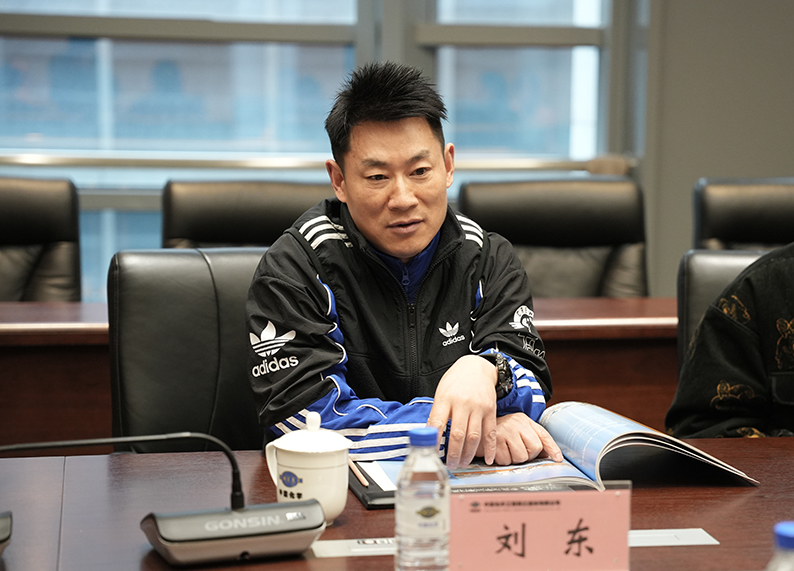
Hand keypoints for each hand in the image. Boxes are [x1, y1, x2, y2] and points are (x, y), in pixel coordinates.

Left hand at [426, 355, 497, 469]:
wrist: (476, 367)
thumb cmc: (455, 382)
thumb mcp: (441, 393)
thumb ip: (437, 413)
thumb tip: (429, 435)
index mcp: (445, 398)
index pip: (437, 423)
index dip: (434, 441)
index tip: (432, 454)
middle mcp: (462, 403)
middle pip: (457, 434)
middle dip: (453, 454)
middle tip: (450, 465)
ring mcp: (478, 407)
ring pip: (474, 436)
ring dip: (468, 454)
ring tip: (463, 463)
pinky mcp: (491, 410)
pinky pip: (490, 433)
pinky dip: (490, 448)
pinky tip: (488, 459)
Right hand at [477, 413, 562, 464]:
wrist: (475, 427)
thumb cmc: (499, 431)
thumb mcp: (517, 429)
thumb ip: (533, 439)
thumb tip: (548, 455)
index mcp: (524, 420)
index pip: (543, 435)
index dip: (552, 448)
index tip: (558, 459)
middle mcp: (516, 423)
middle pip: (534, 449)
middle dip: (527, 455)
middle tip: (516, 450)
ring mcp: (504, 431)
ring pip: (521, 457)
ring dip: (513, 459)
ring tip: (505, 450)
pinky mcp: (494, 441)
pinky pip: (506, 460)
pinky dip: (502, 460)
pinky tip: (497, 452)